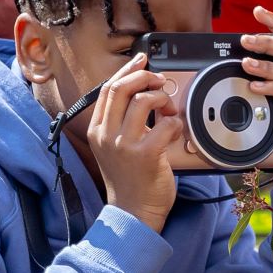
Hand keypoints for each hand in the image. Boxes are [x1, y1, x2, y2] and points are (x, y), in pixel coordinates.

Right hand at [88, 54, 182, 232]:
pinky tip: (174, 131)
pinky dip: (175, 123)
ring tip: (168, 112)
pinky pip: (166, 124)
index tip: (141, 60)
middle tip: (159, 82)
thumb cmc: (129, 179)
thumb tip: (141, 89)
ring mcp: (124, 145)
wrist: (133, 213)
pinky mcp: (145, 155)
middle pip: (122, 88)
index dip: (127, 70)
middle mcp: (106, 136)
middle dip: (145, 77)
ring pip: (145, 101)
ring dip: (163, 99)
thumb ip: (122, 120)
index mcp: (97, 130)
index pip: (107, 89)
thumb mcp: (114, 146)